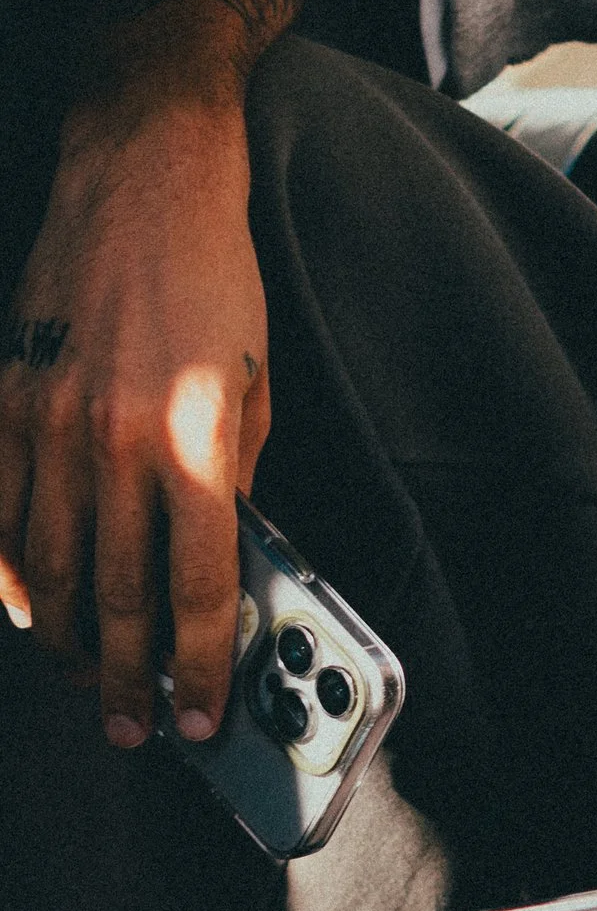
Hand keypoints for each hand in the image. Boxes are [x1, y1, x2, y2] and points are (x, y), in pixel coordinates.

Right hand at [0, 97, 267, 745]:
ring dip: (68, 643)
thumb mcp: (257, 383)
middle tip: (138, 732)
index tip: (203, 718)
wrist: (146, 179)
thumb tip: (218, 569)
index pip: (201, 588)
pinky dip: (10, 579)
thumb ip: (234, 481)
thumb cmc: (216, 278)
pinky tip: (30, 610)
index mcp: (200, 435)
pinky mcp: (6, 401)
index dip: (203, 667)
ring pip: (46, 573)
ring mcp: (51, 422)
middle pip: (115, 599)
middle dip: (130, 681)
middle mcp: (120, 438)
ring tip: (90, 682)